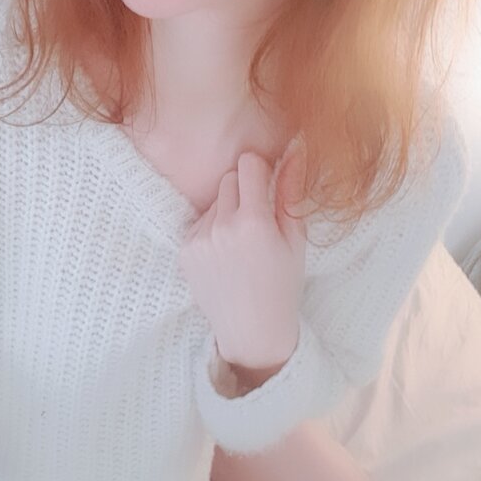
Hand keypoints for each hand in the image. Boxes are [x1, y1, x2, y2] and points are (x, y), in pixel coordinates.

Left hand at [179, 147, 307, 370]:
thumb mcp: (295, 240)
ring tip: (242, 244)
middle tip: (258, 219)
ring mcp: (199, 239)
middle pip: (228, 178)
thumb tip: (296, 148)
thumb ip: (291, 192)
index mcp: (253, 222)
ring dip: (228, 211)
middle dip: (244, 189)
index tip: (268, 186)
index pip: (248, 164)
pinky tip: (226, 256)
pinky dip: (212, 230)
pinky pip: (199, 222)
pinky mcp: (184, 251)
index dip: (261, 171)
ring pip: (214, 201)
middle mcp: (221, 226)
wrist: (252, 332)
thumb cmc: (283, 285)